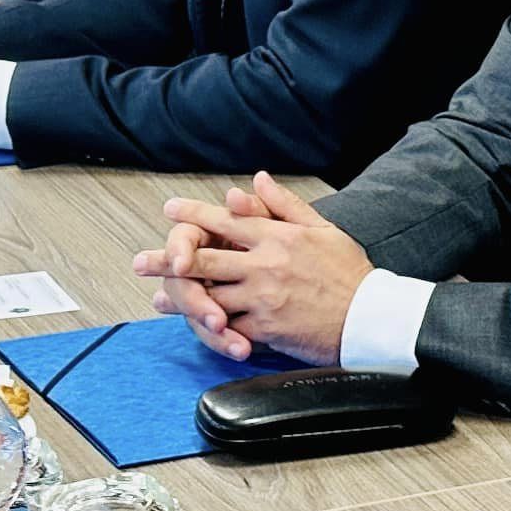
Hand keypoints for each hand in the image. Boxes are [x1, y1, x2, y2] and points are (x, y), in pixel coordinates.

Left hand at [131, 172, 370, 364]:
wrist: (370, 317)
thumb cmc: (348, 272)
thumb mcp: (322, 228)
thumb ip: (285, 205)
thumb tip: (257, 180)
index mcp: (277, 237)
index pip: (226, 221)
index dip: (194, 215)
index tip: (170, 210)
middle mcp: (265, 265)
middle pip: (206, 259)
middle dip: (169, 260)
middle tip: (141, 262)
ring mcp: (264, 298)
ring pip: (211, 297)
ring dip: (181, 299)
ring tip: (159, 300)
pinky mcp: (268, 329)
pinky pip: (231, 328)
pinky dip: (211, 329)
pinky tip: (194, 327)